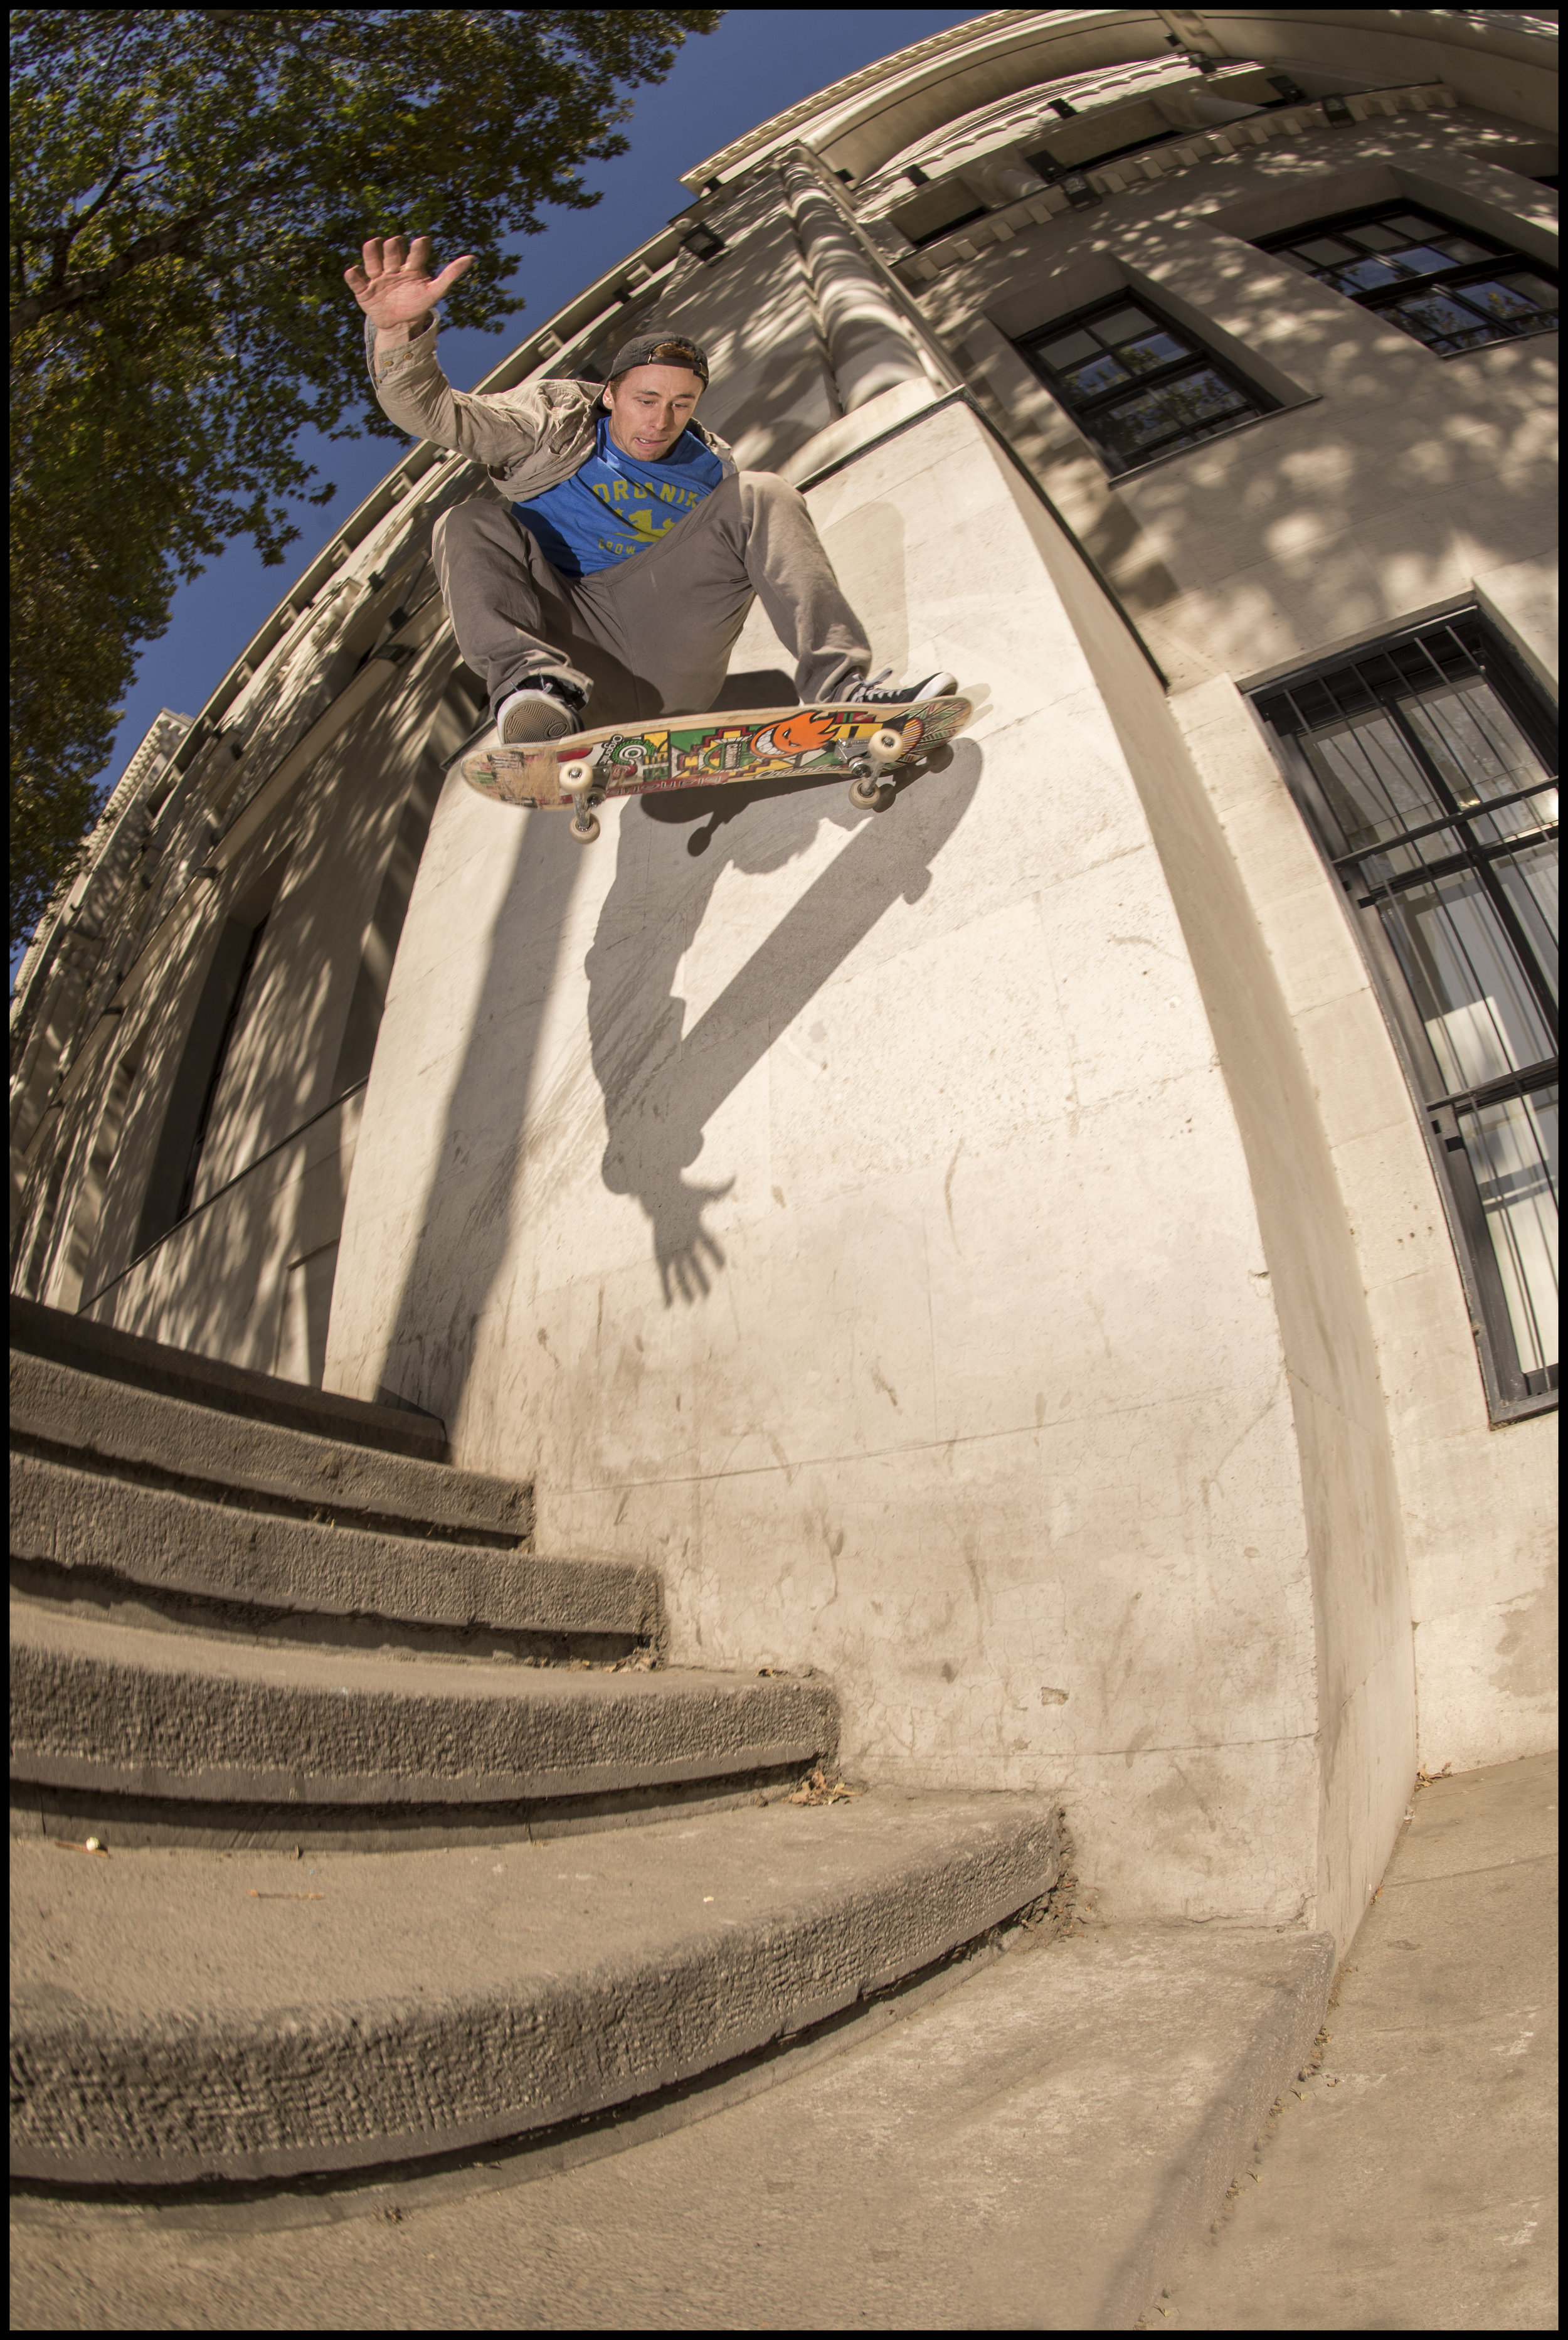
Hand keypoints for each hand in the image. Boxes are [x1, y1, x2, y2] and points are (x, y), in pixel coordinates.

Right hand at [343, 233, 472, 331]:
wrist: (400, 326)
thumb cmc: (418, 305)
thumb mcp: (435, 291)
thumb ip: (450, 274)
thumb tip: (472, 257)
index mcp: (411, 266)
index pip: (415, 251)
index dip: (418, 247)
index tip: (422, 243)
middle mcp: (393, 267)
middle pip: (391, 249)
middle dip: (393, 246)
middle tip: (394, 247)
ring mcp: (377, 277)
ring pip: (371, 258)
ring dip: (371, 251)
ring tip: (373, 246)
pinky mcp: (363, 290)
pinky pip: (355, 279)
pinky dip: (353, 275)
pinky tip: (354, 271)